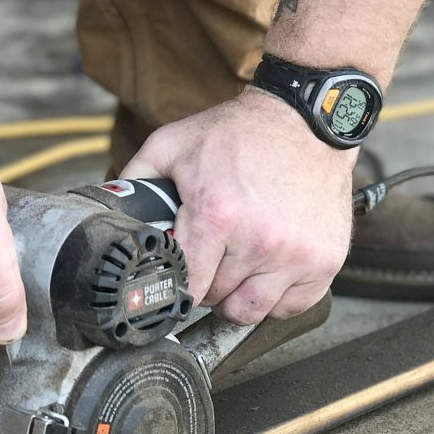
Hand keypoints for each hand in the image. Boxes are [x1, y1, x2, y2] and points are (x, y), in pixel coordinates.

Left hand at [121, 87, 357, 324]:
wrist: (309, 121)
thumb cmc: (243, 135)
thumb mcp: (172, 145)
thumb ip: (134, 181)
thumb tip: (108, 215)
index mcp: (217, 216)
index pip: (186, 287)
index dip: (176, 286)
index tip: (177, 279)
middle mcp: (260, 241)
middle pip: (216, 301)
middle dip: (207, 285)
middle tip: (211, 258)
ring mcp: (297, 256)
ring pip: (251, 312)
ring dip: (239, 297)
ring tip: (238, 267)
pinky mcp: (325, 262)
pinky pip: (291, 307)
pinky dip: (277, 297)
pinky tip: (269, 270)